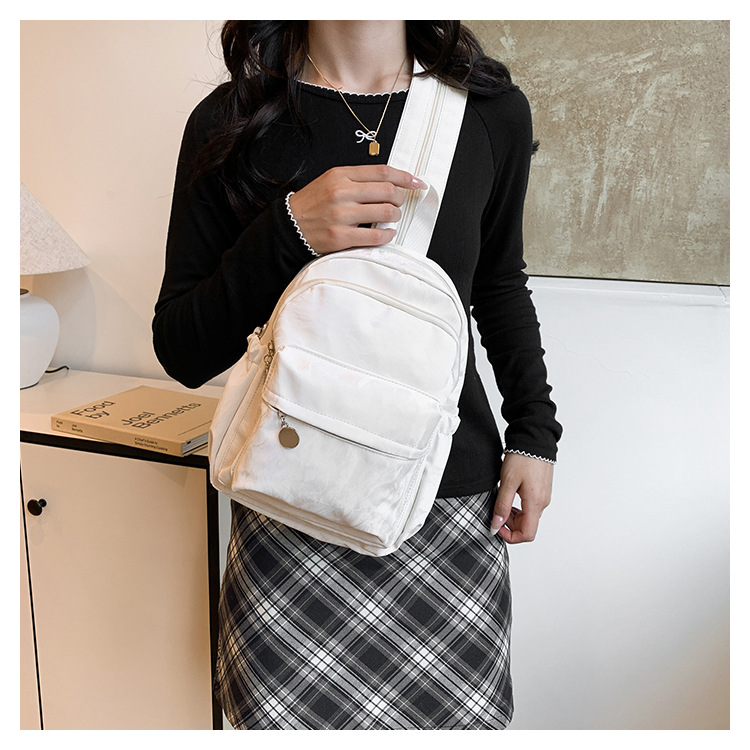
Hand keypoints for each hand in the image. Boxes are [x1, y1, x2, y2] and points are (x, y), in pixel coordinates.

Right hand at [287, 165, 426, 254]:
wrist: (289, 226)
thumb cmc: (312, 204)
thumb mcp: (330, 181)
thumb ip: (356, 179)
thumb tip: (388, 183)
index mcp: (340, 175)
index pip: (382, 172)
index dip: (405, 177)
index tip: (417, 182)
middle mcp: (342, 192)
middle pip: (387, 191)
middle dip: (400, 198)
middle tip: (399, 203)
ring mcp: (341, 215)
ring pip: (385, 212)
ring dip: (395, 216)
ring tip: (391, 218)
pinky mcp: (341, 236)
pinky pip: (375, 236)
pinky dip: (387, 235)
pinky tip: (386, 233)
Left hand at [490, 453, 553, 543]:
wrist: (534, 439)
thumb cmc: (522, 458)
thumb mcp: (507, 482)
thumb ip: (502, 506)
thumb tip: (496, 525)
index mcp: (535, 503)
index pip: (527, 534)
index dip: (510, 536)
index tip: (497, 526)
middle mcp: (542, 503)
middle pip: (527, 526)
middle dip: (509, 523)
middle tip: (496, 509)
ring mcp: (544, 497)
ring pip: (528, 516)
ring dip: (513, 514)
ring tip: (502, 498)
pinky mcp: (542, 490)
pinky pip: (530, 506)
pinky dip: (518, 506)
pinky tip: (510, 493)